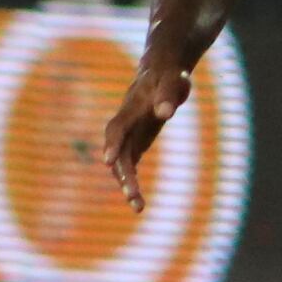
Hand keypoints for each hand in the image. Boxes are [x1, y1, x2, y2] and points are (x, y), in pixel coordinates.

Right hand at [99, 57, 191, 210]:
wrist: (160, 73)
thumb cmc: (168, 75)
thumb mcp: (173, 80)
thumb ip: (169, 95)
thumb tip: (166, 114)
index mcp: (130, 109)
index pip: (117, 129)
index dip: (112, 144)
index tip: (108, 161)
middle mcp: (124, 126)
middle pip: (118, 153)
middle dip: (123, 175)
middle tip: (133, 197)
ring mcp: (127, 137)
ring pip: (121, 164)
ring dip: (127, 185)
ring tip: (138, 208)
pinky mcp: (134, 145)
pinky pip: (129, 168)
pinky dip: (132, 184)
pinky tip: (138, 204)